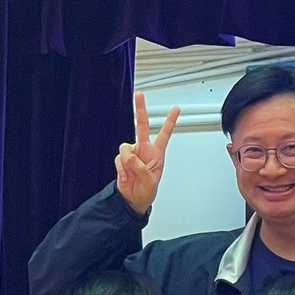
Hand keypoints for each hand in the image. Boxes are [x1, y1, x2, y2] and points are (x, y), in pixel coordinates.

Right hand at [114, 91, 178, 214]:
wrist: (133, 199)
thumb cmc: (147, 191)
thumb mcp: (150, 181)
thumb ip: (141, 168)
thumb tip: (131, 156)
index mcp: (157, 153)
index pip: (164, 134)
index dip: (170, 121)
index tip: (176, 109)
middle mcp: (144, 149)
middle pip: (142, 126)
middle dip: (140, 110)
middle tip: (139, 95)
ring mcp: (132, 153)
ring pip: (125, 147)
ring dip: (127, 161)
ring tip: (132, 173)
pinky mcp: (122, 159)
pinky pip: (118, 159)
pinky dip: (121, 168)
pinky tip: (125, 175)